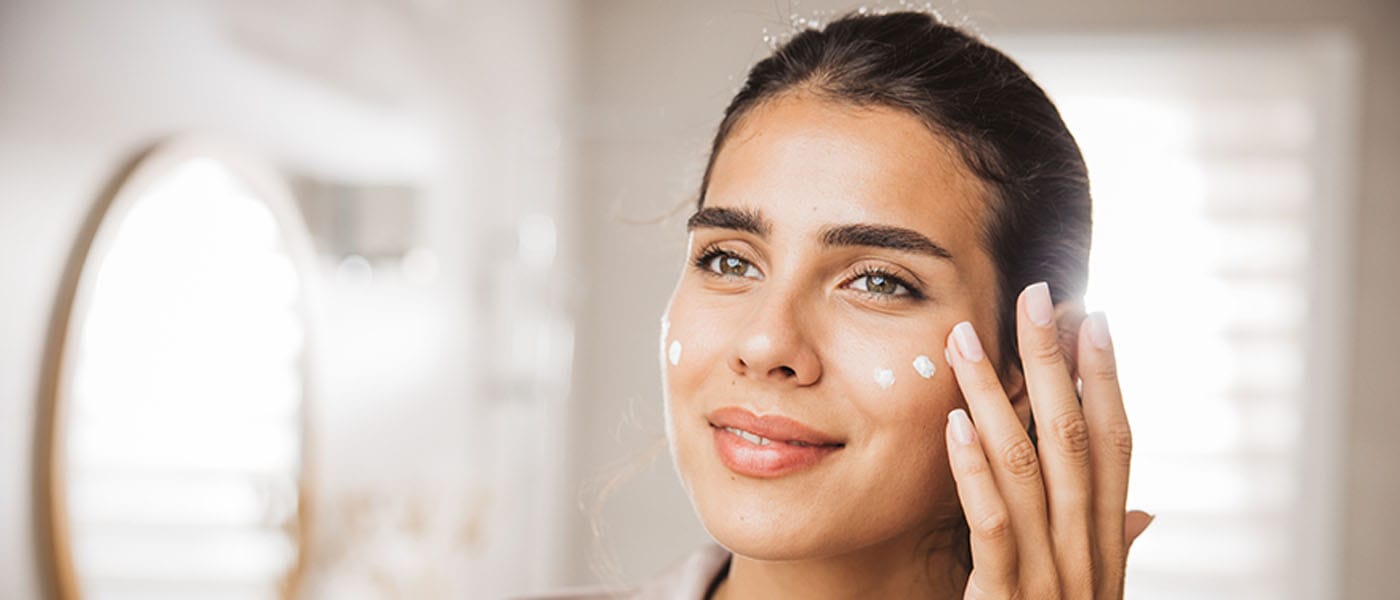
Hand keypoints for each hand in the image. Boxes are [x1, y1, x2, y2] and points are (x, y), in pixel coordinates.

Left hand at [943, 282, 1152, 598]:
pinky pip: (993, 528)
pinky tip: (954, 424)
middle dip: (1056, 364)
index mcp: (1105, 546)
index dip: (1108, 379)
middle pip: (1076, 441)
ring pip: (1029, 471)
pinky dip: (974, 473)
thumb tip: (1145, 513)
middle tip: (1037, 295)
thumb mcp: (1081, 593)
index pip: (1116, 445)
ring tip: (966, 341)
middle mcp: (1087, 557)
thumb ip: (1107, 549)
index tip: (1094, 316)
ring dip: (997, 398)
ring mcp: (1050, 581)